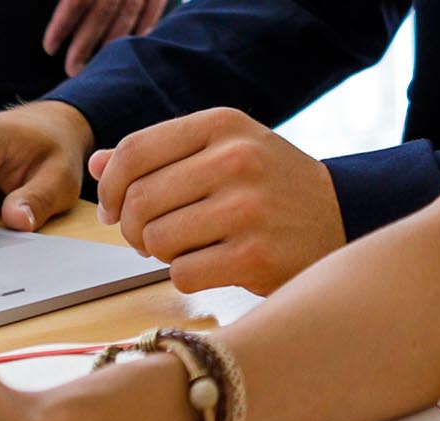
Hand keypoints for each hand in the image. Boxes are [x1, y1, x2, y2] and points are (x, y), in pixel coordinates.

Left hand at [43, 0, 168, 76]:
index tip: (50, 48)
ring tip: (98, 67)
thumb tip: (49, 8)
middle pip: (99, 16)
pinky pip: (152, 14)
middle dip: (84, 46)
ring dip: (110, 46)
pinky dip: (142, 32)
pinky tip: (131, 50)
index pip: (75, 2)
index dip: (61, 26)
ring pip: (126, 20)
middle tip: (72, 70)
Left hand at [91, 109, 345, 295]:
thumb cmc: (272, 186)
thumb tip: (98, 165)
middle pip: (140, 200)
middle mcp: (236, 160)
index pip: (135, 152)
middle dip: (132, 228)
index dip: (111, 187)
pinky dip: (185, 276)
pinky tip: (209, 266)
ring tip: (183, 250)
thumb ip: (161, 154)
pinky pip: (182, 274)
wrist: (342, 219)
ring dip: (159, 254)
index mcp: (223, 125)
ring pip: (157, 240)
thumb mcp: (225, 151)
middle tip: (146, 239)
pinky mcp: (255, 257)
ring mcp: (247, 209)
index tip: (114, 209)